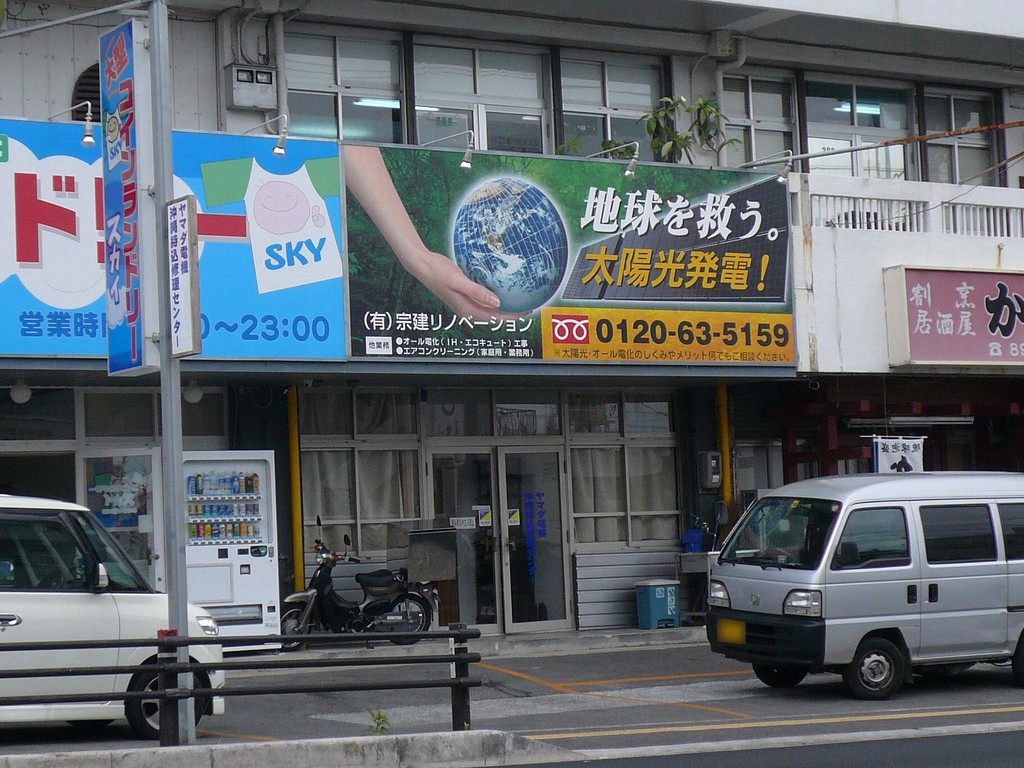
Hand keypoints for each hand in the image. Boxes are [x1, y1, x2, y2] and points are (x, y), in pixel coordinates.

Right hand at [406, 247, 527, 319]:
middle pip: (494, 316)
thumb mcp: (459, 281)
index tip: (527, 312)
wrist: (423, 265)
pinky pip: (484, 301)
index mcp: (467, 310)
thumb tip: (497, 302)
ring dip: (504, 307)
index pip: (495, 318)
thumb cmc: (438, 272)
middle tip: (529, 307)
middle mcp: (467, 310)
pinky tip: (502, 292)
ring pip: (490, 309)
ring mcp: (466, 303)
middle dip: (512, 314)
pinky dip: (495, 299)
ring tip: (520, 302)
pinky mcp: (465, 295)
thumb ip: (478, 292)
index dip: (512, 316)